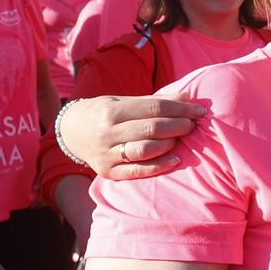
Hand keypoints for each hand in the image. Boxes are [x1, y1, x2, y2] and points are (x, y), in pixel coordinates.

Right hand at [57, 95, 206, 178]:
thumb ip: (154, 101)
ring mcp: (106, 154)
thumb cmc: (103, 114)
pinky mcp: (108, 172)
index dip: (181, 108)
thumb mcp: (122, 101)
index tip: (200, 110)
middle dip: (179, 125)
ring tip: (183, 138)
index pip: (154, 108)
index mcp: (111, 110)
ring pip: (146, 150)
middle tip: (193, 124)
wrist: (70, 133)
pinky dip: (159, 166)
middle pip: (152, 128)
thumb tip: (188, 96)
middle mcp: (107, 133)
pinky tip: (176, 159)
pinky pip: (138, 171)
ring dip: (171, 143)